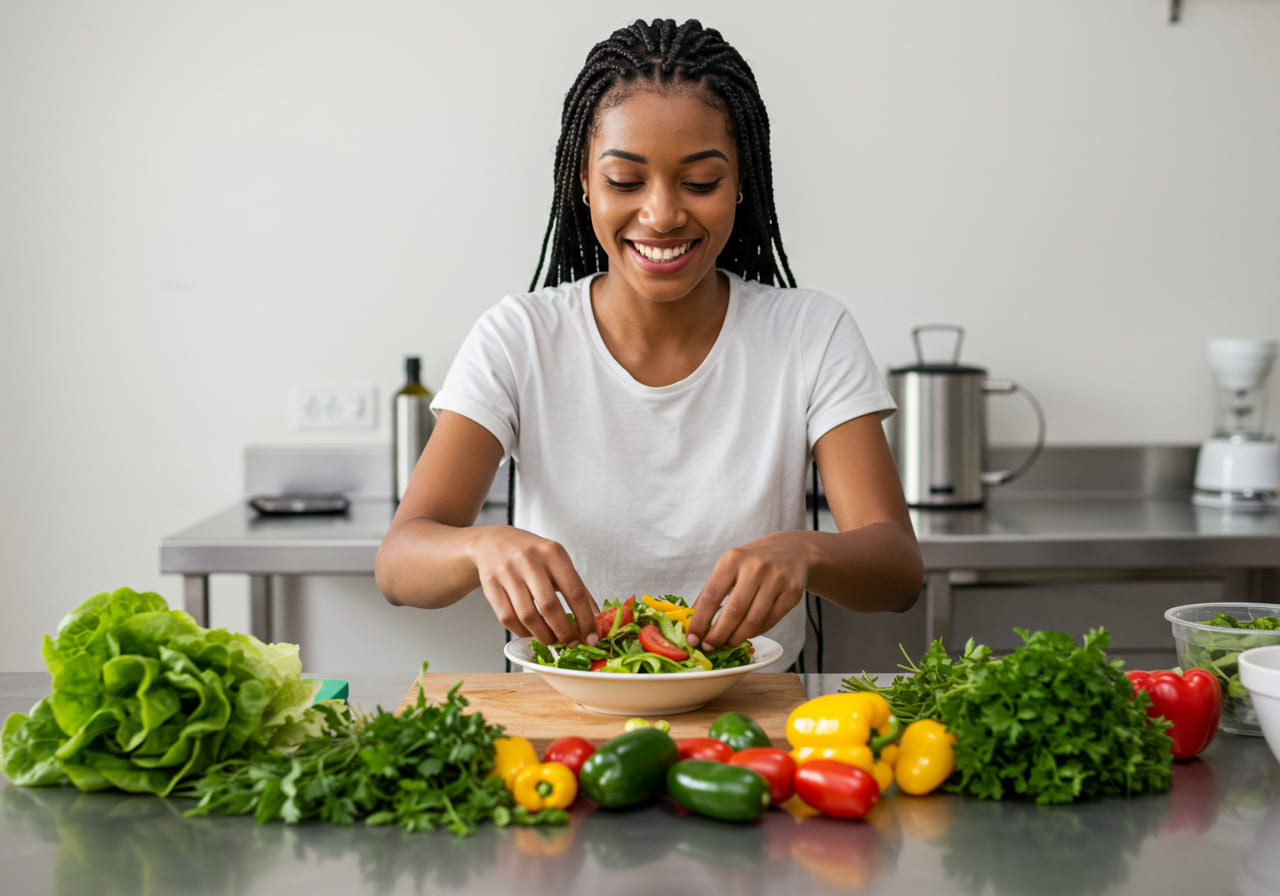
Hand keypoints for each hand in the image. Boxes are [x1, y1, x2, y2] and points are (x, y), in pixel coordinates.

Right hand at [469, 526, 599, 646]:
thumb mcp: (557, 561)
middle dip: (564, 633)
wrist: (491, 542)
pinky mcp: (490, 586)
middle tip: (572, 644)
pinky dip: (522, 631)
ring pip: (527, 616)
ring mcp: (507, 573)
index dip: (586, 620)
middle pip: (550, 607)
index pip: (575, 592)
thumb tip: (595, 619)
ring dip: (544, 635)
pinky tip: (532, 631)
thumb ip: (577, 587)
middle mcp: (530, 561)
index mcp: (553, 553)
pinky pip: (508, 618)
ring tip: (553, 640)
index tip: (592, 637)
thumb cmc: (530, 554)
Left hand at [686, 531, 808, 650]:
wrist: (792, 550)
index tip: (692, 638)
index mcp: (733, 559)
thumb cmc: (754, 561)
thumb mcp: (730, 565)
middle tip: (709, 646)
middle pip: (734, 611)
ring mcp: (777, 579)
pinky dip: (755, 632)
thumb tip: (694, 623)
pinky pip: (770, 621)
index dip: (700, 621)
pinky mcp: (792, 592)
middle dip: (718, 635)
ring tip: (727, 643)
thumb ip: (712, 591)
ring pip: (753, 620)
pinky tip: (746, 634)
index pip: (711, 595)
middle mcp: (756, 567)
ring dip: (737, 638)